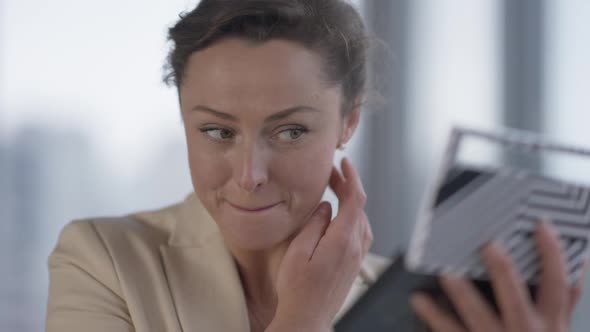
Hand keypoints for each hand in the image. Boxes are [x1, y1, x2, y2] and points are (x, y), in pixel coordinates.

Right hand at [267, 158, 372, 331]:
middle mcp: (355, 247)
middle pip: (359, 207)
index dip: (352, 177)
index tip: (344, 163)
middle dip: (348, 186)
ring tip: (335, 190)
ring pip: (361, 219)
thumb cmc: (298, 290)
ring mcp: (357, 257)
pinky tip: (340, 215)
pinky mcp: (354, 264)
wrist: (307, 319)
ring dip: (350, 201)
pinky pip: (359, 232)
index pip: (356, 199)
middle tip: (332, 174)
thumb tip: (326, 206)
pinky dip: (352, 216)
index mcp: (343, 240)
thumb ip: (314, 224)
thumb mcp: (298, 252)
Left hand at [411, 221, 587, 331]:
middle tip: (488, 245)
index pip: (557, 283)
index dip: (551, 254)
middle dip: (503, 272)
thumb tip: (576, 257)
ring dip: (462, 294)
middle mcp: (525, 330)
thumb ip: (565, 296)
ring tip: (447, 272)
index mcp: (550, 321)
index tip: (541, 225)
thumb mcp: (559, 327)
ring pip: (478, 316)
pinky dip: (434, 315)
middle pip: (515, 297)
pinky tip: (419, 298)